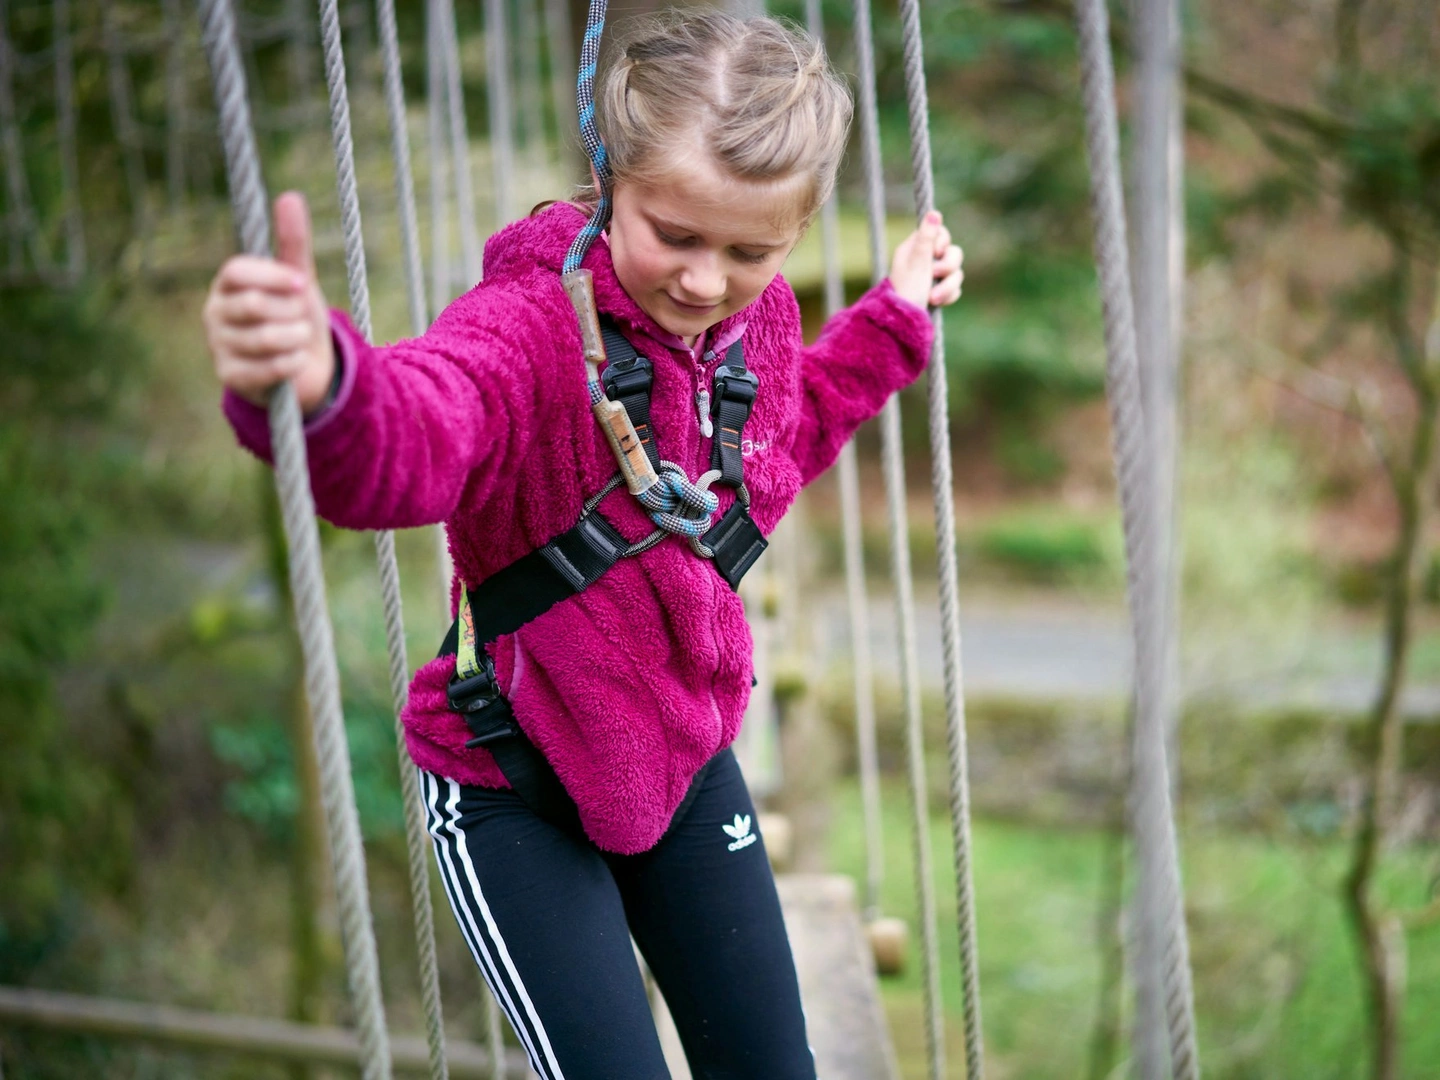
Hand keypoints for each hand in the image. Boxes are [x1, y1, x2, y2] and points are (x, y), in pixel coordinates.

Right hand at [203, 191, 334, 412]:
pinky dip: (294, 362)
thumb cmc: (294, 314)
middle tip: (301, 315)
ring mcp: (219, 345)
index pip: (237, 271)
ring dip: (297, 337)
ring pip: (265, 338)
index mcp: (227, 284)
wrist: (303, 366)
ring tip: (300, 337)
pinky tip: (297, 359)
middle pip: (254, 305)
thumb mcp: (298, 278)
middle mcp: (215, 312)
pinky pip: (270, 368)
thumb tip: (290, 196)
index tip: (302, 283)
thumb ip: (293, 242)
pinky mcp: (230, 377)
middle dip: (291, 311)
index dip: (272, 275)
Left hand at [888, 210, 963, 310]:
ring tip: (933, 298)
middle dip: (948, 266)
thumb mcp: (917, 263)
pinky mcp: (939, 292)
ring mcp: (932, 277)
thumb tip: (934, 212)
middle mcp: (923, 261)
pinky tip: (935, 303)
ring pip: (956, 272)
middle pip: (953, 252)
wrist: (902, 325)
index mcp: (913, 249)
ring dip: (948, 286)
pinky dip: (949, 296)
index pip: (939, 232)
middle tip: (935, 275)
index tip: (936, 252)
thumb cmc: (906, 292)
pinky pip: (955, 288)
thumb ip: (926, 238)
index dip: (942, 242)